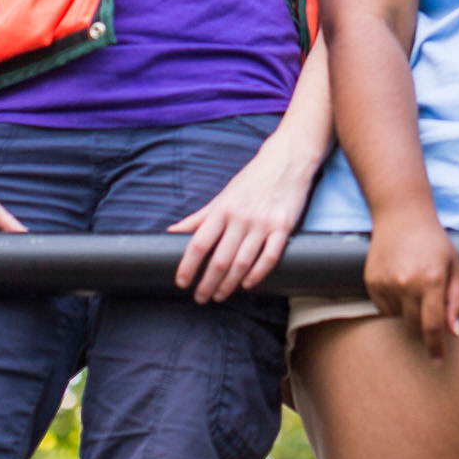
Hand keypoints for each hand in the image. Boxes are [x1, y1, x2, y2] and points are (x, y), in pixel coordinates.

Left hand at [169, 132, 322, 303]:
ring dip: (229, 284)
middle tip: (201, 298)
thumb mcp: (222, 197)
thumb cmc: (251, 181)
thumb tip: (172, 232)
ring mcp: (263, 223)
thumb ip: (199, 217)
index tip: (182, 282)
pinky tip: (248, 284)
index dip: (188, 266)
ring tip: (220, 295)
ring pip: (242, 262)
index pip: (199, 243)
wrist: (286, 160)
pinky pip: (269, 256)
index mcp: (222, 209)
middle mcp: (241, 217)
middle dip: (207, 283)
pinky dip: (257, 274)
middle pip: (220, 259)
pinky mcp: (283, 226)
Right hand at [362, 205, 458, 360]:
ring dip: (407, 313)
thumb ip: (457, 301)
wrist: (402, 216)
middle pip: (413, 326)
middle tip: (428, 310)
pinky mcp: (371, 282)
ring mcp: (387, 283)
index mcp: (432, 280)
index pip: (433, 326)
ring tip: (413, 287)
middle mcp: (408, 283)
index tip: (437, 361)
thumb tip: (454, 333)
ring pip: (397, 318)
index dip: (436, 347)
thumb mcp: (455, 267)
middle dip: (422, 327)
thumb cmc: (435, 243)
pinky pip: (383, 309)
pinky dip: (393, 304)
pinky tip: (399, 283)